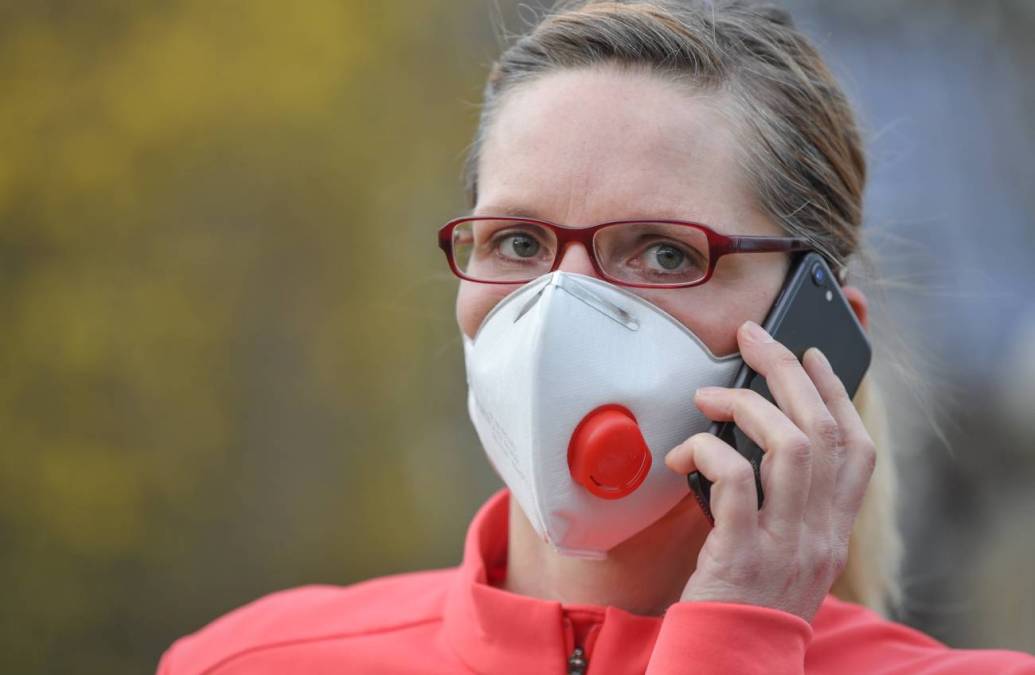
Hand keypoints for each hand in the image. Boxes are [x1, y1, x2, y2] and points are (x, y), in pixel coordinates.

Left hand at [664, 319, 875, 622]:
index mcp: (832, 531)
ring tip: (707, 394)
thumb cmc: (745, 600)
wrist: (729, 661)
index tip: (814, 356)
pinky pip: (735, 480)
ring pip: (790, 445)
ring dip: (745, 404)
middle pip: (823, 431)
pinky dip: (708, 450)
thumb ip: (782, 502)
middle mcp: (819, 534)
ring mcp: (785, 544)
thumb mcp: (782, 552)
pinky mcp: (742, 553)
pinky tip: (683, 451)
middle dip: (789, 372)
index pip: (858, 450)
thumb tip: (751, 436)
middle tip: (755, 337)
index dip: (839, 394)